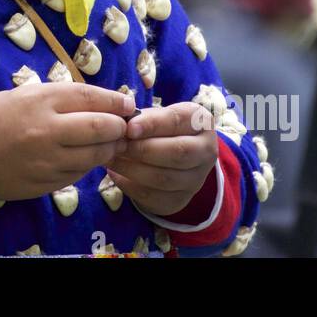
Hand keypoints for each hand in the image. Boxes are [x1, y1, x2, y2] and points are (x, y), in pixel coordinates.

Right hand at [0, 82, 131, 201]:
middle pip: (102, 128)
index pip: (92, 97)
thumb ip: (65, 98)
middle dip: (119, 127)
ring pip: (96, 155)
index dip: (116, 101)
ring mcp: (48, 160)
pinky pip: (79, 174)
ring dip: (109, 149)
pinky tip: (83, 157)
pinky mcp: (47, 182)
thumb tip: (106, 103)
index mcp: (41, 100)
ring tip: (109, 143)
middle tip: (123, 126)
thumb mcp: (28, 95)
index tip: (128, 104)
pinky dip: (87, 165)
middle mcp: (48, 129)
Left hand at [104, 102, 216, 217]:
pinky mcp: (180, 200)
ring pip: (164, 178)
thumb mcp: (157, 116)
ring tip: (110, 158)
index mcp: (201, 122)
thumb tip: (120, 124)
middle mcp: (206, 151)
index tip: (129, 128)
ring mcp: (196, 179)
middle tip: (116, 144)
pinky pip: (153, 196)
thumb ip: (141, 118)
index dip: (152, 124)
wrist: (175, 157)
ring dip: (132, 168)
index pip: (178, 120)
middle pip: (178, 152)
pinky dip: (130, 185)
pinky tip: (115, 174)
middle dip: (143, 149)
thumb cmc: (161, 129)